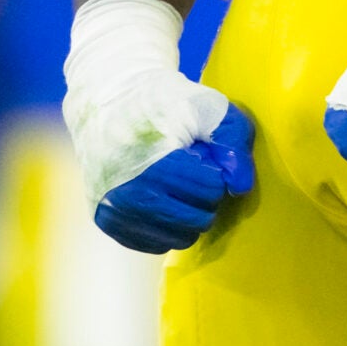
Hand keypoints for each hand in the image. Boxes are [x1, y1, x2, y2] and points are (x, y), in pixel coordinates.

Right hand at [63, 0, 255, 252]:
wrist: (106, 102)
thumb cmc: (163, 103)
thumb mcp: (206, 107)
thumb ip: (233, 141)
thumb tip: (240, 188)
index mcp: (152, 160)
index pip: (210, 191)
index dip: (215, 173)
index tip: (202, 155)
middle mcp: (128, 192)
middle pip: (197, 220)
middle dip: (206, 198)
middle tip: (193, 172)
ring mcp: (114, 211)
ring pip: (179, 237)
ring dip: (189, 215)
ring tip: (177, 184)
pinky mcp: (107, 223)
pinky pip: (156, 243)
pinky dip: (168, 226)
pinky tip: (162, 198)